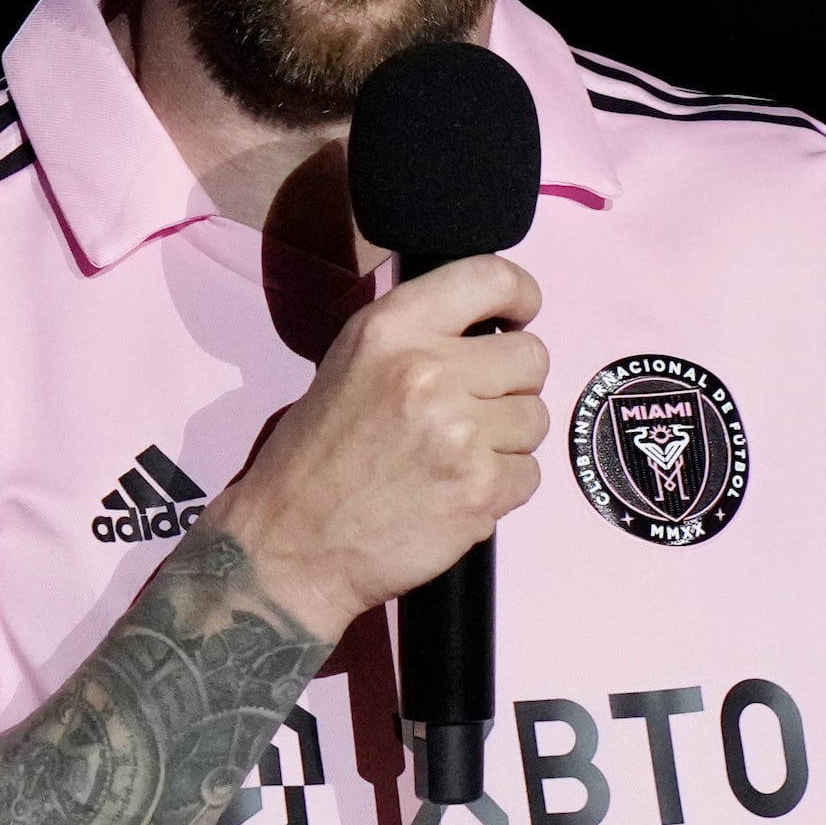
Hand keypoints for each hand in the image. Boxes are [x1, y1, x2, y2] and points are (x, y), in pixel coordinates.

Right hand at [201, 256, 548, 631]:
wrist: (290, 546)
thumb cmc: (314, 462)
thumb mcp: (347, 364)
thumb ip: (415, 336)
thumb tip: (485, 328)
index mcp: (391, 328)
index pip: (492, 278)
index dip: (520, 296)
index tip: (519, 316)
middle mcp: (428, 369)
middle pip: (531, 356)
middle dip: (511, 385)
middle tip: (473, 410)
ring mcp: (459, 430)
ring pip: (536, 418)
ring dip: (507, 440)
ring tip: (453, 457)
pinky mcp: (480, 487)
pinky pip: (531, 474)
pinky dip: (503, 488)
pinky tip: (454, 492)